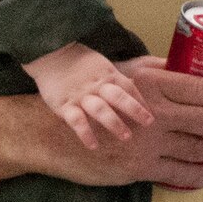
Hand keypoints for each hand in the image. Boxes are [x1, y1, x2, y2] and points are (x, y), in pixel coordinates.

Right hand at [26, 43, 157, 150]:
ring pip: (100, 109)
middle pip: (119, 97)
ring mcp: (81, 96)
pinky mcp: (64, 105)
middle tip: (148, 123)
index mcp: (108, 75)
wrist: (50, 55)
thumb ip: (116, 78)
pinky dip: (85, 133)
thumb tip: (136, 86)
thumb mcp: (102, 64)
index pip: (129, 88)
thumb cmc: (79, 63)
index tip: (152, 115)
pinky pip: (77, 120)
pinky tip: (93, 146)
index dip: (141, 101)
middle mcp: (97, 85)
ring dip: (114, 123)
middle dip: (135, 110)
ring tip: (126, 137)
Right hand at [42, 59, 202, 188]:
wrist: (54, 131)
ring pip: (198, 148)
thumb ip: (157, 69)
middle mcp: (155, 112)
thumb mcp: (124, 71)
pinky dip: (197, 175)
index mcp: (153, 84)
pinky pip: (177, 174)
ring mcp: (148, 142)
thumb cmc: (90, 95)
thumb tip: (187, 66)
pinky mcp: (138, 168)